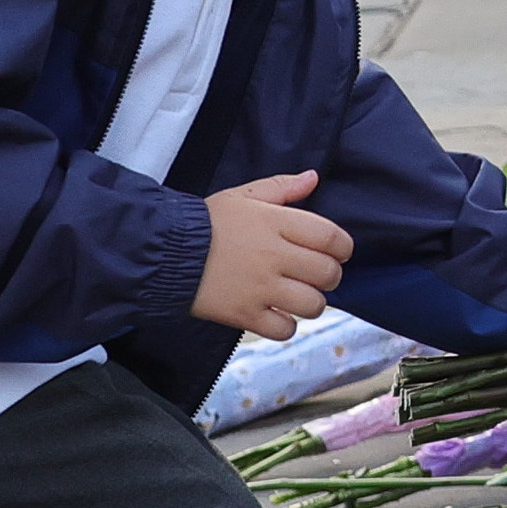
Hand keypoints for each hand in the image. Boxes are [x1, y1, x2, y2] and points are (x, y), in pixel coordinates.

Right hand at [196, 169, 352, 338]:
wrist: (164, 252)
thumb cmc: (205, 223)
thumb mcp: (242, 196)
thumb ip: (281, 187)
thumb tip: (313, 177)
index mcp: (277, 223)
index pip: (332, 237)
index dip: (343, 248)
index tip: (337, 252)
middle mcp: (274, 256)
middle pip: (328, 273)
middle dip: (329, 276)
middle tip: (316, 276)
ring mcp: (260, 288)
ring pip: (312, 305)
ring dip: (311, 303)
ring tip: (297, 297)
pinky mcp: (244, 314)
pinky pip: (284, 330)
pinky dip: (286, 326)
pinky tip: (276, 315)